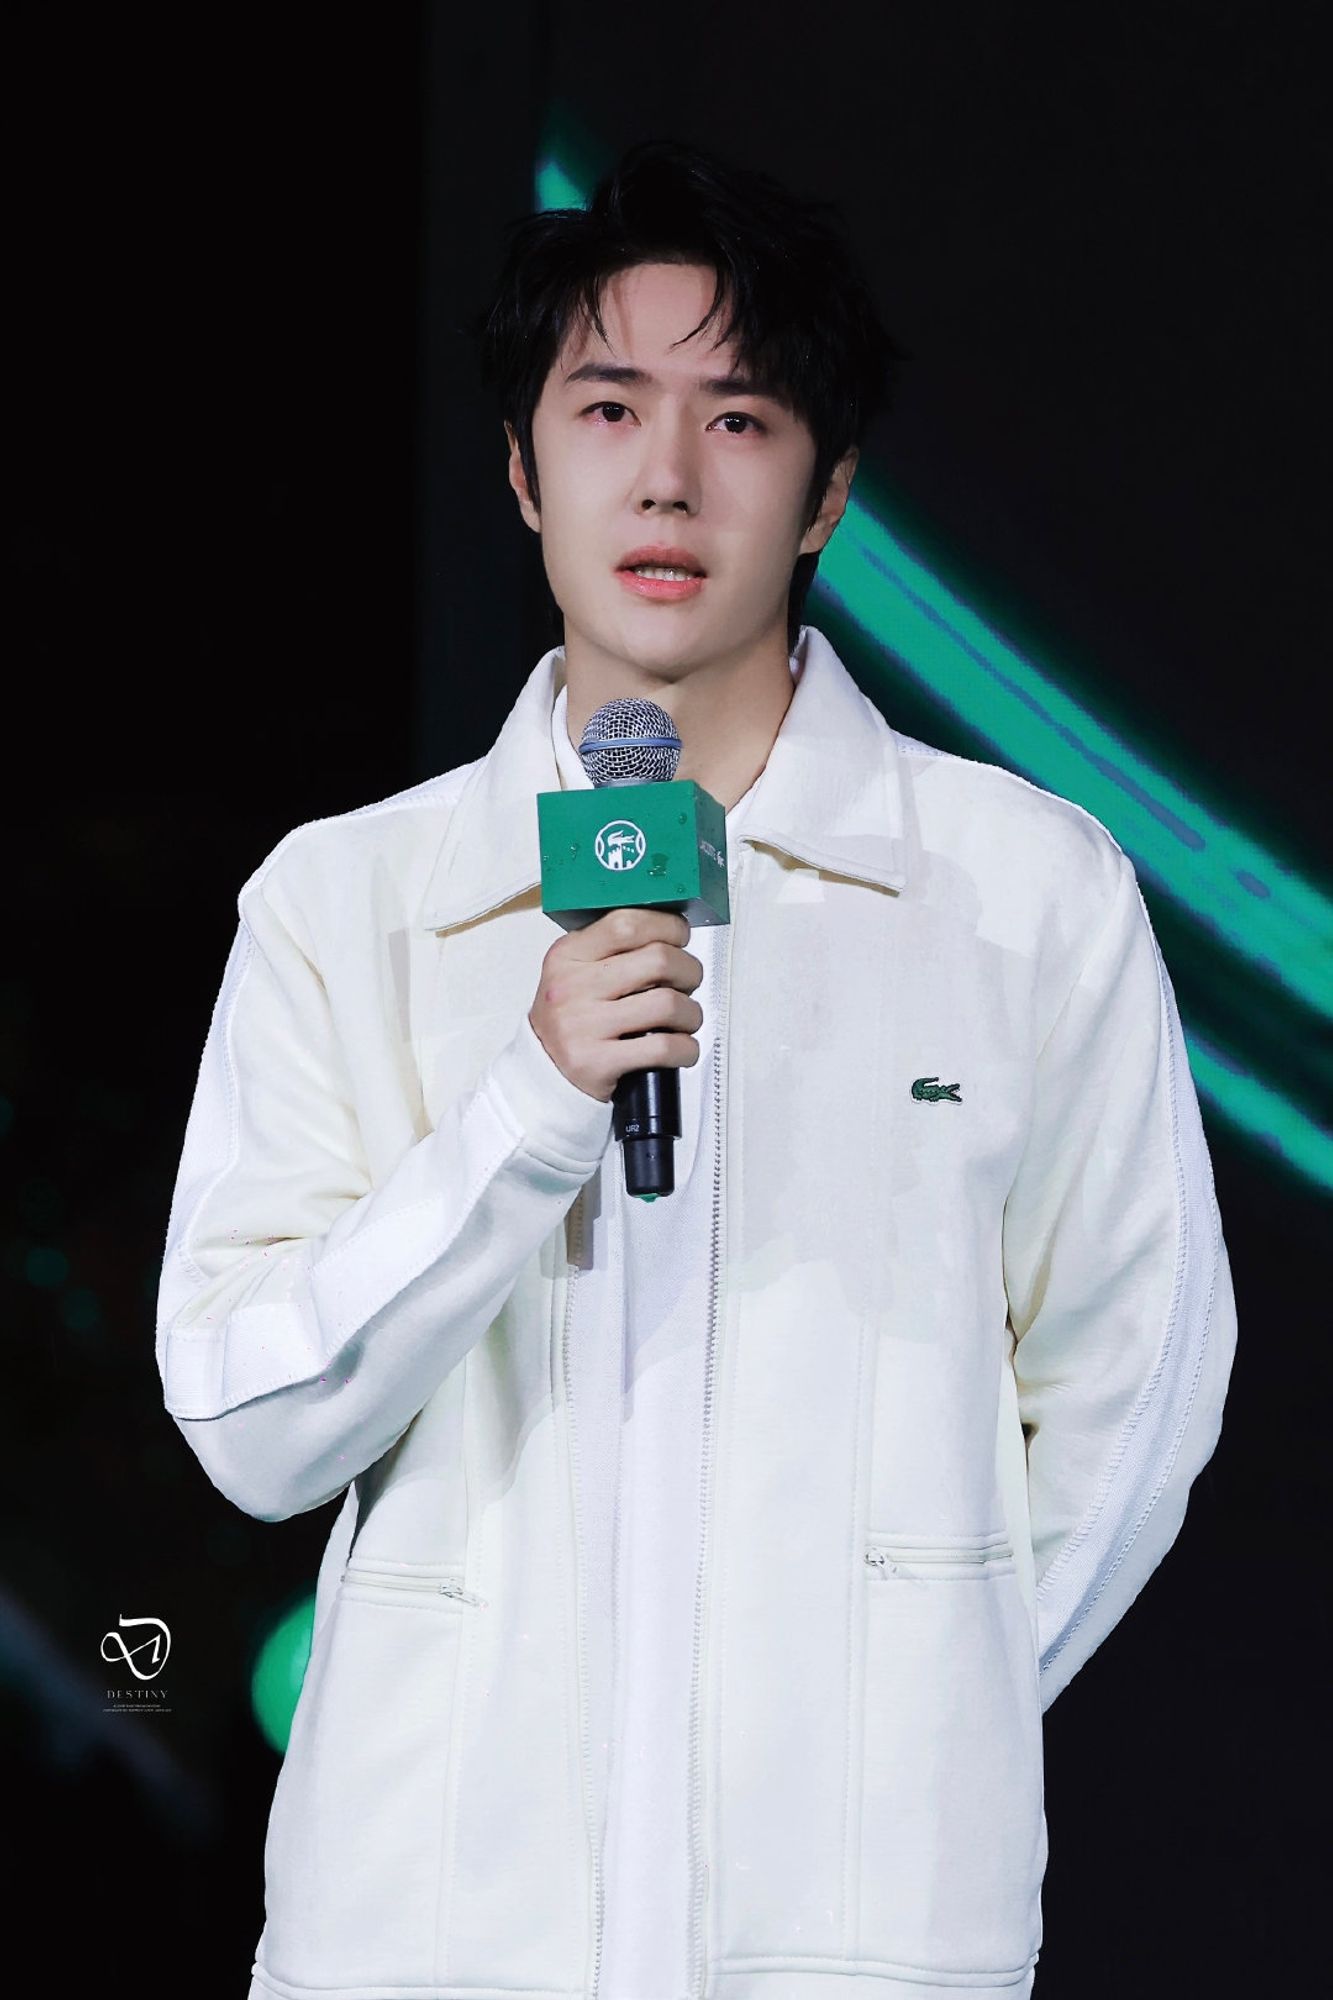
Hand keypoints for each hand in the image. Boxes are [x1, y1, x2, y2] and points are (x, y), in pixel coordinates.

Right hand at [529, 906, 704, 1103]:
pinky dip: (685, 1048)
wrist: (541, 1072)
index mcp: (568, 955)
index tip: (680, 935)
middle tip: (688, 982)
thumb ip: (613, 949)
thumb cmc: (569, 1019)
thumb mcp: (575, 971)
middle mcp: (573, 987)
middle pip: (657, 960)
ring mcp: (583, 1025)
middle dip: (689, 970)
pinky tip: (681, 1048)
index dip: (666, 926)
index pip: (626, 924)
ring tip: (685, 1019)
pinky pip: (663, 1048)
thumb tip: (669, 934)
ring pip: (667, 1004)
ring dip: (691, 1014)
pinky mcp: (596, 1062)